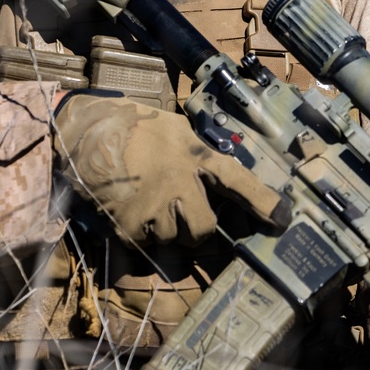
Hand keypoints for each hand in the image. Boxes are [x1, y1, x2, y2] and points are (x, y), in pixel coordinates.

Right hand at [53, 95, 283, 245]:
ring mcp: (154, 206)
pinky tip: (127, 207)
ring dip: (162, 229)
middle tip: (178, 211)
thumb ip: (198, 151)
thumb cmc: (133, 125)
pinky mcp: (128, 224)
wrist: (85, 131)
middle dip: (195, 228)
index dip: (263, 202)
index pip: (237, 180)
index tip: (283, 218)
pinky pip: (143, 243)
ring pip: (172, 239)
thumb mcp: (176, 128)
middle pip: (203, 229)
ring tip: (145, 200)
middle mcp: (179, 183)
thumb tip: (220, 172)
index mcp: (194, 156)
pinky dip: (137, 232)